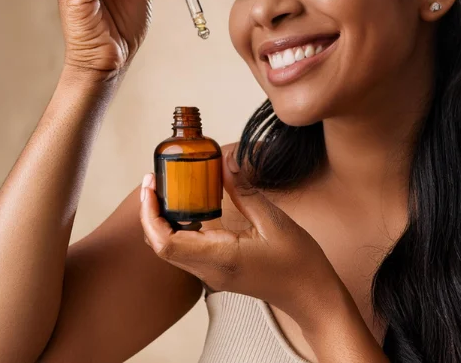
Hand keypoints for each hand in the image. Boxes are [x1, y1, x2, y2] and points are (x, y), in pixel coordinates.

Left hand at [138, 150, 341, 323]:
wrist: (310, 296)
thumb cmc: (298, 262)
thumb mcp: (274, 221)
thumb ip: (244, 192)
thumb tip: (224, 164)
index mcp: (220, 258)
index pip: (166, 243)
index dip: (150, 214)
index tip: (151, 185)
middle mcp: (209, 271)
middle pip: (161, 246)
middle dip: (151, 213)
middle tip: (155, 182)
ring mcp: (211, 275)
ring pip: (171, 250)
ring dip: (162, 221)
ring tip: (168, 189)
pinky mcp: (217, 273)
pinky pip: (186, 251)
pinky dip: (178, 228)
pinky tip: (190, 206)